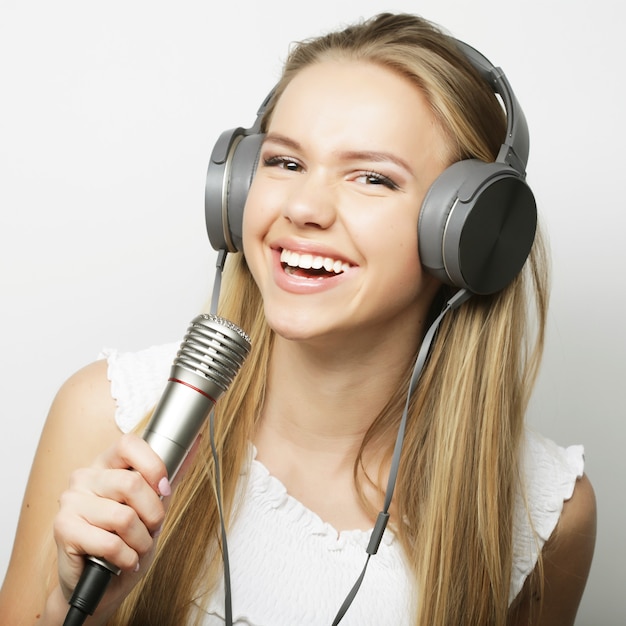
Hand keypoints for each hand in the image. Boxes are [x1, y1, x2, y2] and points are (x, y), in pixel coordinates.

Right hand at [52, 433, 170, 618]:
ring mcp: (71, 502)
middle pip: (132, 483)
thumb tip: (197, 441)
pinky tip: (124, 560)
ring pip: (124, 517)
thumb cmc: (126, 541)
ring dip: (141, 541)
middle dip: (153, 514)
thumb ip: (170, 475)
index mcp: (105, 464)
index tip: (164, 488)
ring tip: (136, 548)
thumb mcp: (152, 504)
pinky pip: (110, 543)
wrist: (99, 586)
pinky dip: (127, 557)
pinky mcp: (63, 529)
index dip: (153, 466)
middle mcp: (84, 477)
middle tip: (151, 529)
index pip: (129, 443)